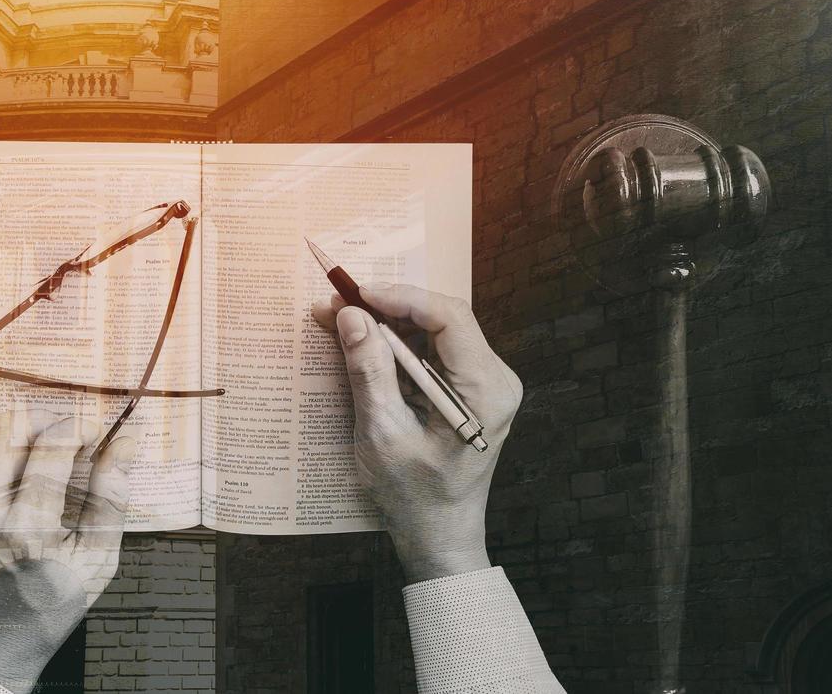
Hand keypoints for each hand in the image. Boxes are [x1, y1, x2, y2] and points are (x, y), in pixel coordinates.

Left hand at [0, 410, 133, 692]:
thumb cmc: (47, 606)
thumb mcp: (95, 562)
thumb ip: (111, 499)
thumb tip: (125, 441)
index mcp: (28, 532)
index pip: (53, 445)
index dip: (79, 426)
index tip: (92, 431)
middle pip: (8, 427)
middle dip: (43, 421)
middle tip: (58, 440)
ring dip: (6, 431)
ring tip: (25, 453)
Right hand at [312, 285, 522, 583]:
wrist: (439, 537)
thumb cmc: (413, 496)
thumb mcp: (383, 433)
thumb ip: (369, 371)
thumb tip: (350, 316)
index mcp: (486, 390)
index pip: (449, 318)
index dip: (401, 297)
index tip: (357, 294)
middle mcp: (494, 379)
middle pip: (442, 318)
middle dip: (387, 307)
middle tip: (338, 304)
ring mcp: (482, 384)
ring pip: (433, 331)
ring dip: (386, 323)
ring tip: (339, 319)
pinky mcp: (466, 390)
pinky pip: (430, 352)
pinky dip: (394, 344)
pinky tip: (359, 342)